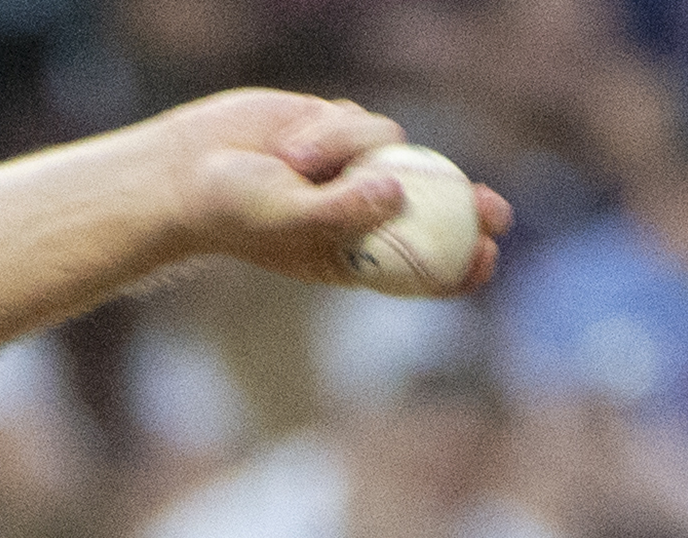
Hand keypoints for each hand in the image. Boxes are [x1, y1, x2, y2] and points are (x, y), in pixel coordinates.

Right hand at [157, 92, 509, 293]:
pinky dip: (331, 128)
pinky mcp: (342, 132)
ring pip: (391, 146)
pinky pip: (362, 120)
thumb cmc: (234, 211)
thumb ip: (343, 209)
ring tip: (292, 163)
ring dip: (347, 149)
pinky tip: (291, 142)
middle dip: (469, 208)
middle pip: (435, 208)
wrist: (192, 170)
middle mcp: (362, 214)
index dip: (460, 265)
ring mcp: (355, 170)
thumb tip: (398, 192)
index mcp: (354, 256)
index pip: (420, 268)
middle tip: (494, 208)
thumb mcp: (288, 218)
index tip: (487, 255)